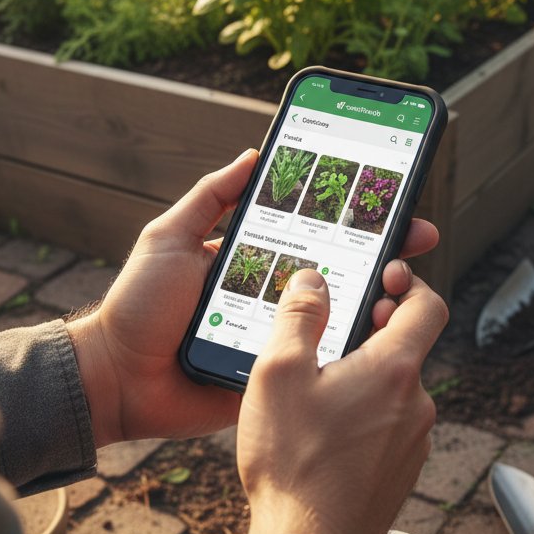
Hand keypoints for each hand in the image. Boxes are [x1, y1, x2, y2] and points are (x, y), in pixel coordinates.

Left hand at [67, 151, 439, 447]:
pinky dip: (350, 348)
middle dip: (383, 251)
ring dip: (377, 298)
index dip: (351, 218)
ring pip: (337, 316)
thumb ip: (209, 197)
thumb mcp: (168, 237)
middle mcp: (273, 296)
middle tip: (418, 234)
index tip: (389, 200)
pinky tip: (382, 331)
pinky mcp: (276, 375)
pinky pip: (317, 361)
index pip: (313, 232)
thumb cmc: (138, 305)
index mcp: (254, 260)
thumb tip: (253, 155)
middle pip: (338, 271)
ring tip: (406, 279)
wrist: (115, 379)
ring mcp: (278, 336)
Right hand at [238, 265, 447, 533]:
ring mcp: (413, 443)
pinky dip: (364, 417)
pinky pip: (388, 427)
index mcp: (394, 370)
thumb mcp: (278, 373)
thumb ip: (299, 317)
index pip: (428, 305)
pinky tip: (324, 433)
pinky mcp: (400, 473)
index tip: (384, 277)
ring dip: (365, 379)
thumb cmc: (292, 463)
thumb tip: (313, 280)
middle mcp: (416, 404)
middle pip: (406, 347)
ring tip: (316, 391)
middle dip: (371, 332)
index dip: (409, 282)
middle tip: (331, 336)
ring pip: (394, 390)